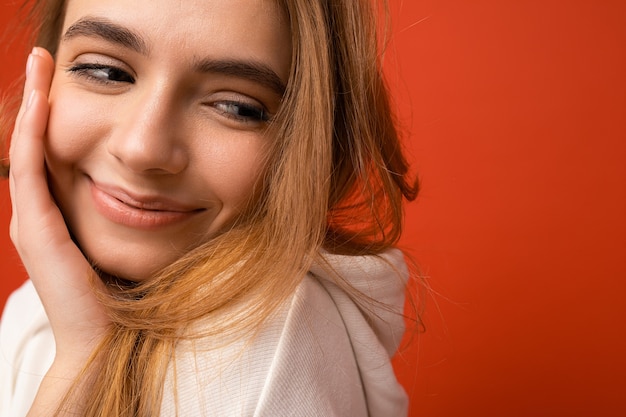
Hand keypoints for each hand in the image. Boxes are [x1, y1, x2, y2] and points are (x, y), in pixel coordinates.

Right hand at [9, 47, 108, 361]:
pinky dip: (33, 131)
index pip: (52, 154)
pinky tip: (42, 98)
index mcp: (57, 217)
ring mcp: (32, 219)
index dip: (55, 116)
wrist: (105, 337)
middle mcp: (38, 214)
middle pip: (35, 143)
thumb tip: (158, 191)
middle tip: (44, 59)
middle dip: (39, 100)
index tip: (67, 80)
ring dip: (33, 104)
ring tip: (40, 64)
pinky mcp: (36, 226)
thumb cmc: (120, 294)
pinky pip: (31, 166)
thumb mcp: (125, 242)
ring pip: (28, 147)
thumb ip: (129, 215)